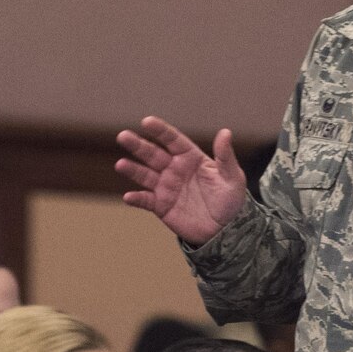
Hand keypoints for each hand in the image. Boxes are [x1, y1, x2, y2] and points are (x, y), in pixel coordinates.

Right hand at [117, 117, 247, 244]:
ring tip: (120, 164)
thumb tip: (225, 132)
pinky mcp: (161, 206)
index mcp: (190, 157)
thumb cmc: (231, 200)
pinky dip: (137, 199)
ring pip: (145, 175)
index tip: (147, 121)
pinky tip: (128, 197)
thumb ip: (225, 156)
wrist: (225, 230)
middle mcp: (174, 169)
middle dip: (138, 145)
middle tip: (123, 136)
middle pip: (153, 154)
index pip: (172, 140)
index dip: (160, 131)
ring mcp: (166, 187)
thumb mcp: (232, 177)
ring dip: (132, 169)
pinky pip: (146, 200)